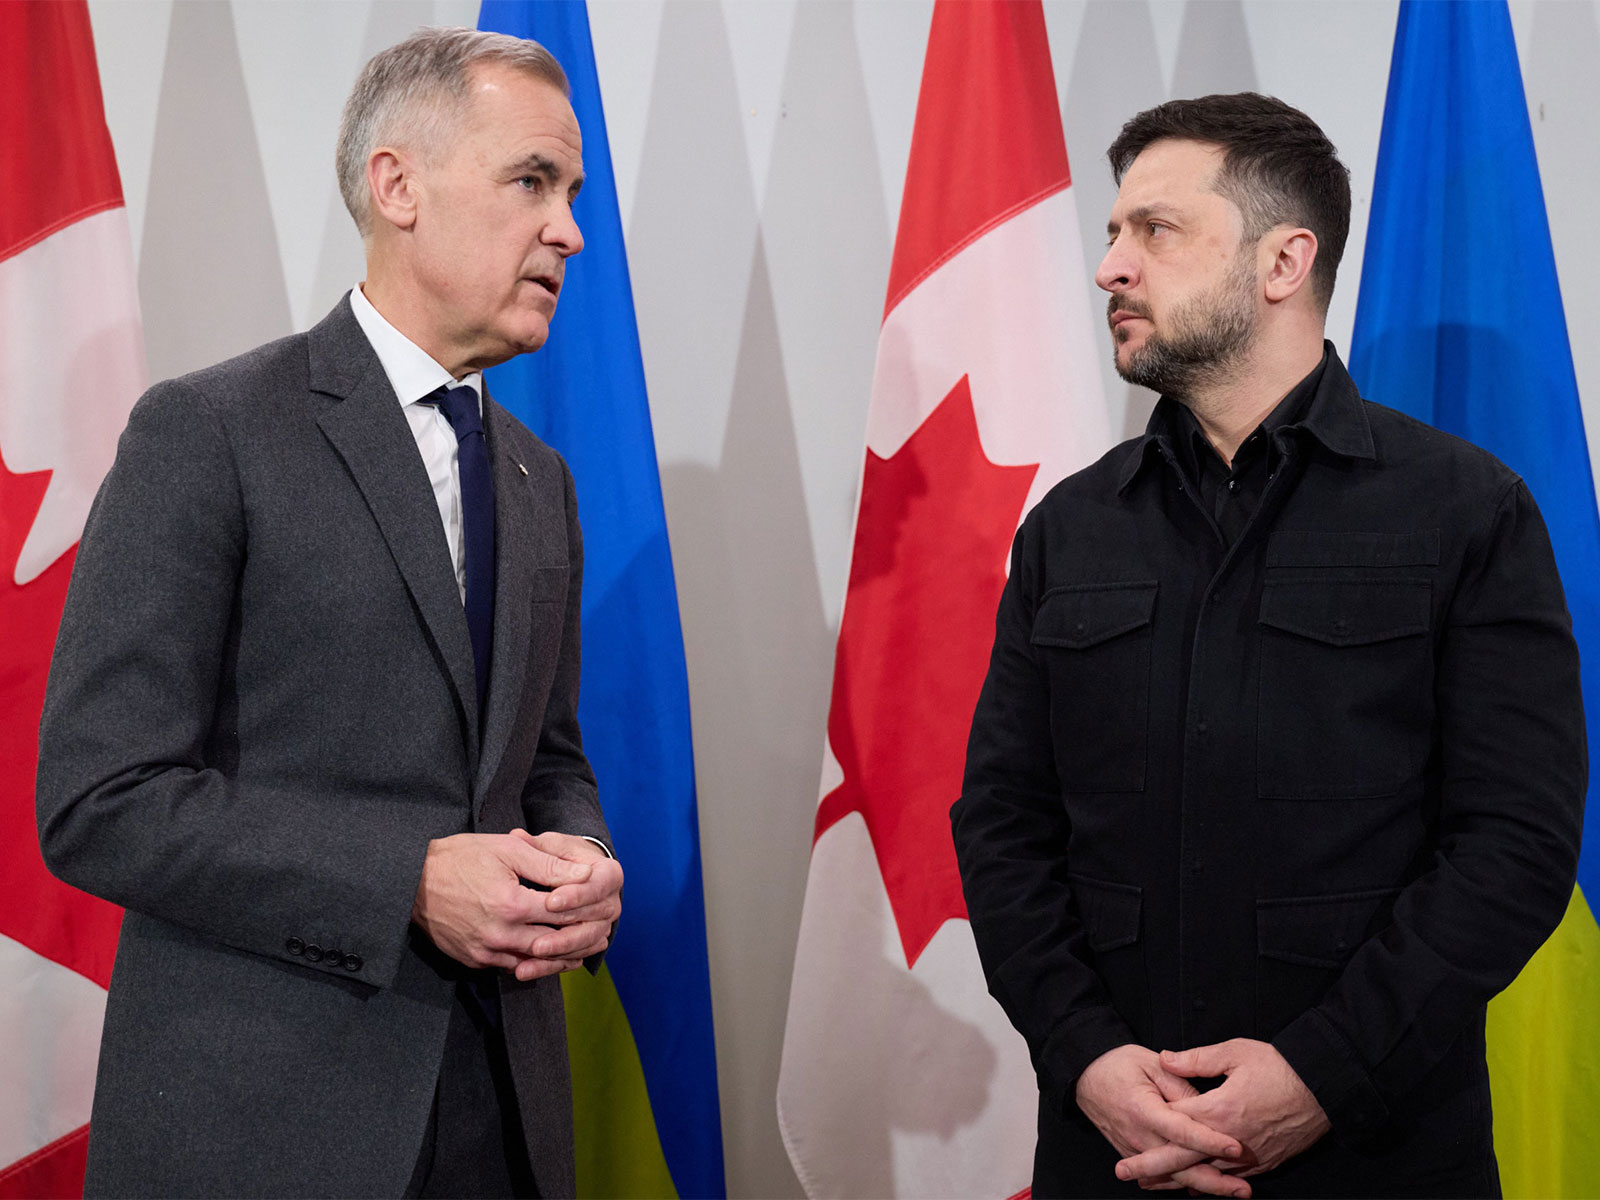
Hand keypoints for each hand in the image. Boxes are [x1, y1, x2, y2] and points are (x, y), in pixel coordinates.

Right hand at [410, 831, 608, 980]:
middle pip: (554, 942)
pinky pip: (513, 966)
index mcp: (511, 904)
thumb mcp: (507, 850)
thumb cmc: (460, 858)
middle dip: (581, 937)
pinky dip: (535, 962)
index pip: (563, 911)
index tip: (607, 904)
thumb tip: (586, 874)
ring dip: (562, 956)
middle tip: (604, 932)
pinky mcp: (474, 960)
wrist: (411, 881)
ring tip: (586, 948)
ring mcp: (485, 951)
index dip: (588, 909)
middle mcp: (500, 934)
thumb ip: (548, 865)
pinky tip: (551, 955)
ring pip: (536, 961)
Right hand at [1075, 1044, 1246, 1196]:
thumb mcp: (1151, 1062)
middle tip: (1244, 1189)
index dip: (1210, 1141)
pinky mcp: (1133, 1154)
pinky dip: (1184, 1183)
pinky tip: (1206, 1187)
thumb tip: (1206, 1105)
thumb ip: (1180, 1082)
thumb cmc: (1119, 1064)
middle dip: (1214, 1181)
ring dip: (1204, 1186)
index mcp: (1143, 1109)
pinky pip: (1161, 1176)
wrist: (1085, 1075)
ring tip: (1235, 1191)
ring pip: (1172, 1177)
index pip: (1182, 1131)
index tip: (1237, 1147)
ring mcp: (1134, 1149)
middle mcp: (1138, 1135)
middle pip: (1180, 1167)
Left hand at [1115, 1040, 1328, 1185]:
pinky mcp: (1264, 1162)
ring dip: (1177, 1179)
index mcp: (1219, 1111)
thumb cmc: (1279, 1066)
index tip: (1124, 1145)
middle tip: (1125, 1173)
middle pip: (1183, 1159)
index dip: (1148, 1135)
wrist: (1324, 1088)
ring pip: (1206, 1175)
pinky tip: (1194, 1184)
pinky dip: (1209, 1182)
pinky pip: (1231, 1178)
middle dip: (1152, 1168)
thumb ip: (1196, 1059)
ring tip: (1150, 1183)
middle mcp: (1231, 1141)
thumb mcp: (1235, 1052)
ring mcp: (1249, 1156)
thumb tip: (1164, 1059)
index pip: (1175, 1127)